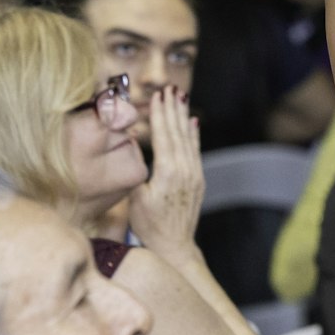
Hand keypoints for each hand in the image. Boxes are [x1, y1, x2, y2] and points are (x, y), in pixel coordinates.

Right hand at [127, 89, 204, 256]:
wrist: (174, 246)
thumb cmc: (149, 225)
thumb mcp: (136, 198)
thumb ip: (138, 171)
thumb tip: (137, 150)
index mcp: (167, 171)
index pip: (163, 135)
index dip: (159, 114)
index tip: (158, 96)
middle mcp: (184, 169)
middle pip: (177, 132)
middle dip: (172, 109)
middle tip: (169, 89)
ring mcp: (194, 174)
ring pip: (188, 139)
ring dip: (182, 117)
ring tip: (180, 98)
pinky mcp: (198, 179)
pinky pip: (195, 150)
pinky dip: (193, 134)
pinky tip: (192, 122)